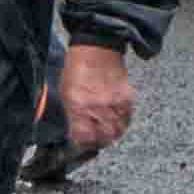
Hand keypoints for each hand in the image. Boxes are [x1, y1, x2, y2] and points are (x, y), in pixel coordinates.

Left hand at [56, 41, 134, 156]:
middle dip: (96, 143)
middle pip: (103, 139)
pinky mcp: (128, 99)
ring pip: (117, 132)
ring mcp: (115, 104)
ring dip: (109, 136)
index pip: (83, 138)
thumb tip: (74, 132)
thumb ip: (70, 114)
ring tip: (103, 133)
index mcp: (79, 106)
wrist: (98, 48)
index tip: (78, 145)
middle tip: (92, 141)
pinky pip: (127, 121)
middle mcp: (98, 108)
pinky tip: (114, 122)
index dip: (80, 145)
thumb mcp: (65, 92)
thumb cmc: (76, 69)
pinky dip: (120, 125)